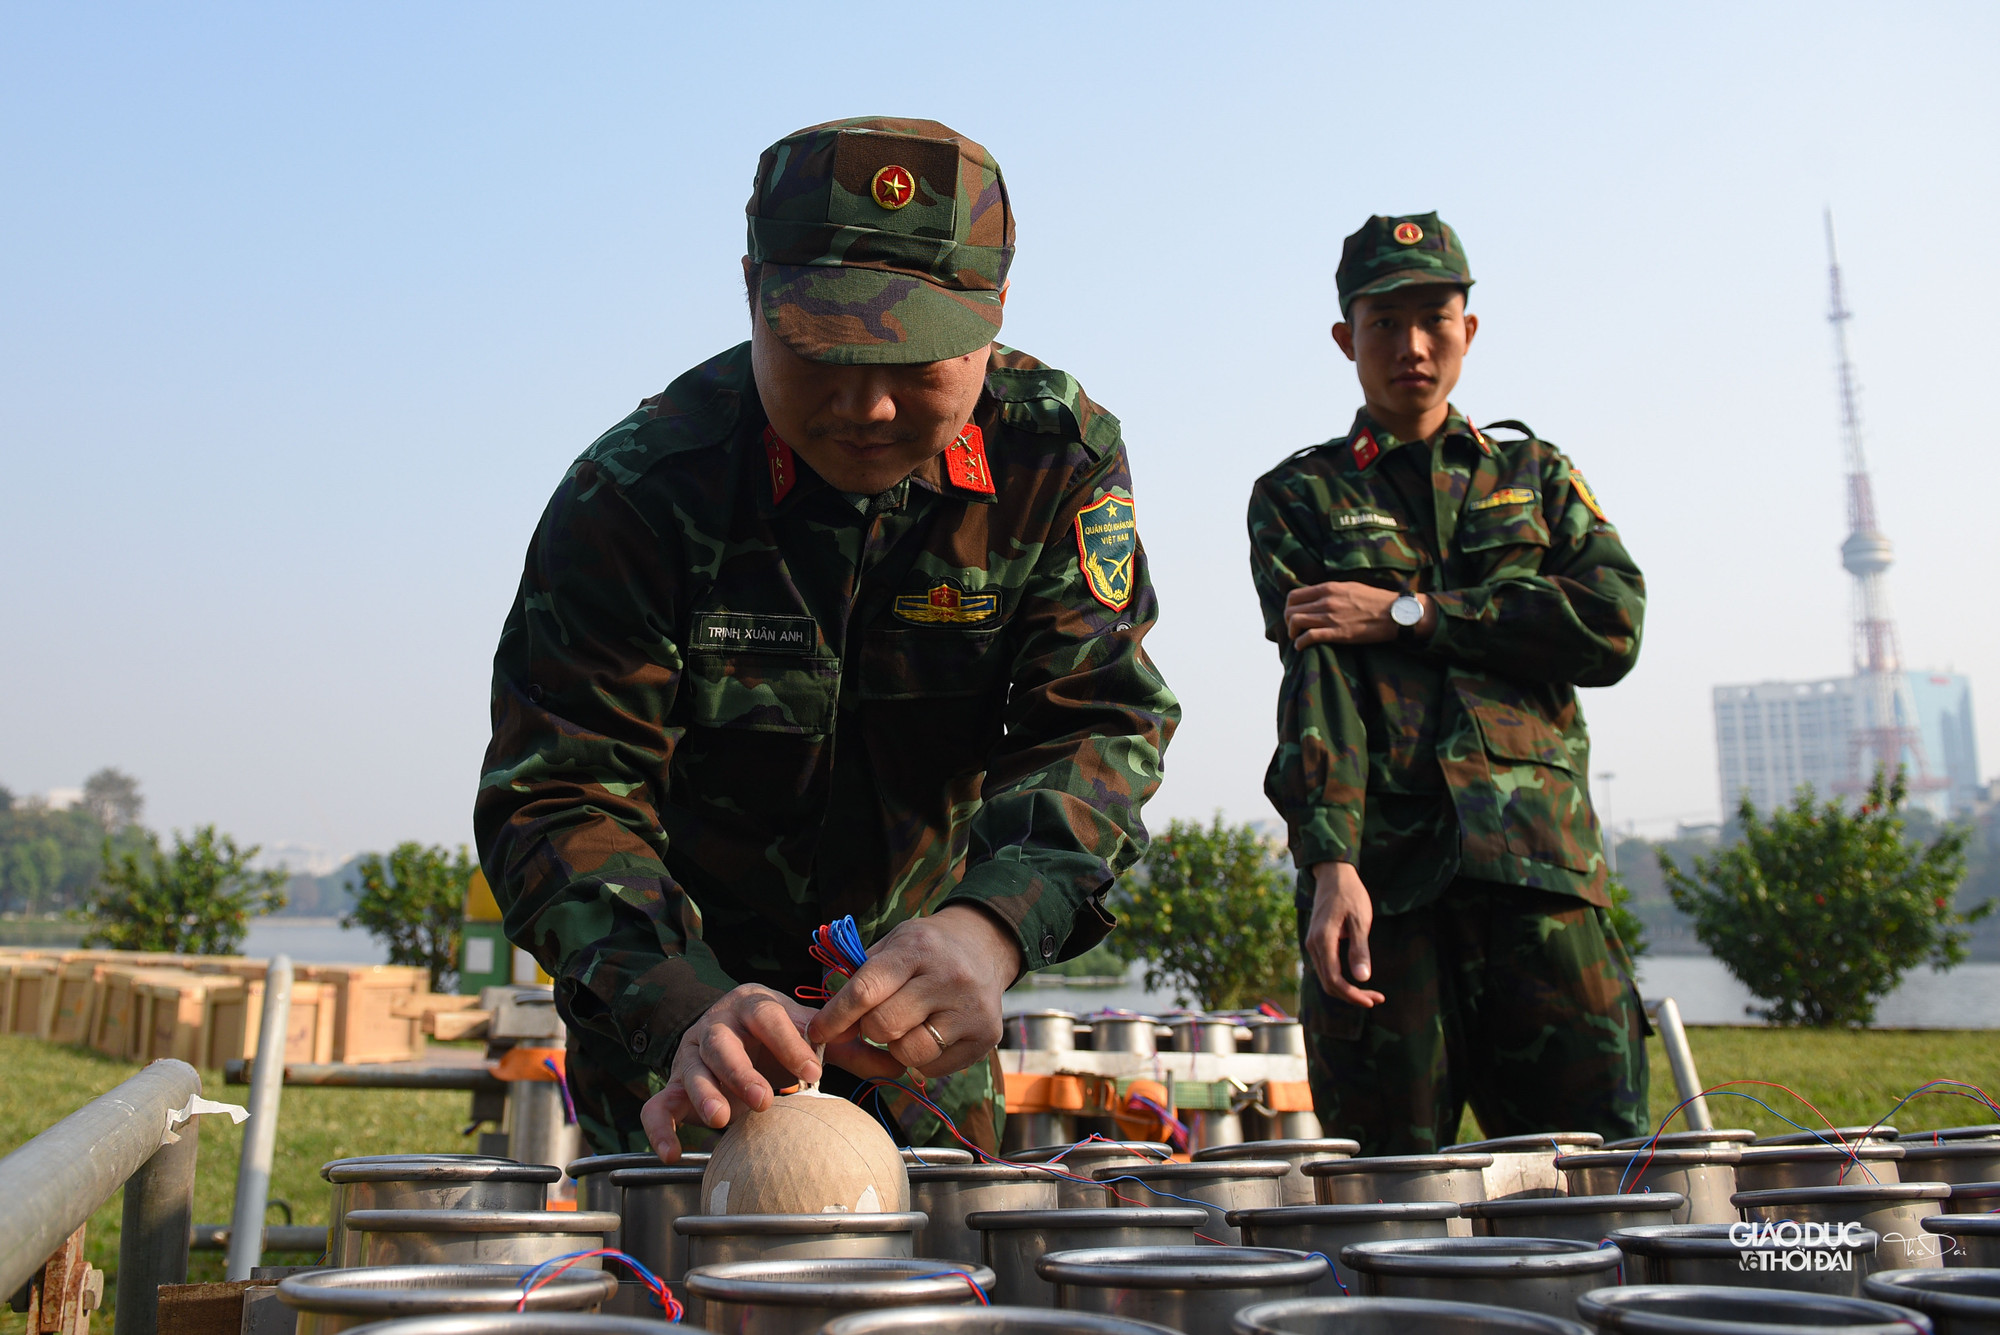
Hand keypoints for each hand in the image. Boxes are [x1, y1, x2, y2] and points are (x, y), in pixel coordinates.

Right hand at [642, 984, 856, 1161]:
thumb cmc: (775, 1033)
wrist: (728, 1024)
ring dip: (705, 1094)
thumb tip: (897, 1064)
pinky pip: (657, 1105)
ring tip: (722, 1120)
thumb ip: (846, 1045)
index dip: (789, 1042)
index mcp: (754, 1004)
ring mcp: (692, 1054)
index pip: (769, 1016)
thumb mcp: (807, 1031)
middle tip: (765, 1100)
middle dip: (741, 1071)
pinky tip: (670, 1153)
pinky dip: (659, 1128)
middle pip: (722, 1042)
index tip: (814, 1071)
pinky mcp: (675, 1083)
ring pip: (692, 1070)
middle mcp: (718, 1024)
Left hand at [806, 904, 1024, 1081]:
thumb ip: (858, 979)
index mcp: (917, 949)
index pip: (866, 990)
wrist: (984, 946)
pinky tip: (931, 1034)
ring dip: (897, 1047)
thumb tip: (826, 1026)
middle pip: (884, 1026)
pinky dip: (923, 1059)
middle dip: (869, 1029)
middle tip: (875, 1020)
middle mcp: (949, 977)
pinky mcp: (986, 1036)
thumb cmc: (925, 950)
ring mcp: (971, 1009)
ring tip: (907, 1026)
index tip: (817, 1031)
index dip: (835, 1016)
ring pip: (910, 1053)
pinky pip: (934, 1068)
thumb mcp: (892, 945)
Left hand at [1284, 582, 1432, 647]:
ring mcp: (1331, 617)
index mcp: (1328, 588)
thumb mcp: (1349, 587)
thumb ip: (1330, 591)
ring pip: (1296, 622)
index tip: (1292, 614)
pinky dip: (1300, 643)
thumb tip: (1315, 597)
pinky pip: (1309, 637)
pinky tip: (1301, 647)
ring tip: (1297, 638)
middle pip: (1291, 610)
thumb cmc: (1374, 600)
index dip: (1289, 607)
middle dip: (1288, 621)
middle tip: (1293, 628)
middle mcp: (1326, 601)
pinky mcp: (1338, 633)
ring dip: (1292, 633)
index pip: (1294, 596)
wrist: (1394, 613)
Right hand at [1306, 861, 1385, 1007]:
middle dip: (1351, 996)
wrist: (1334, 875)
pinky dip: (1340, 979)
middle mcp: (1313, 945)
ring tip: (1371, 993)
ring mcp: (1312, 944)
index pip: (1334, 979)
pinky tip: (1357, 979)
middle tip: (1377, 999)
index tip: (1372, 1000)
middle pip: (1329, 983)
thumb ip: (1359, 950)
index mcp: (1323, 940)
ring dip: (1347, 990)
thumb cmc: (1350, 894)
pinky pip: (1325, 968)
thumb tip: (1362, 978)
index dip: (1352, 995)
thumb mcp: (1360, 921)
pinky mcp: (1317, 942)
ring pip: (1326, 978)